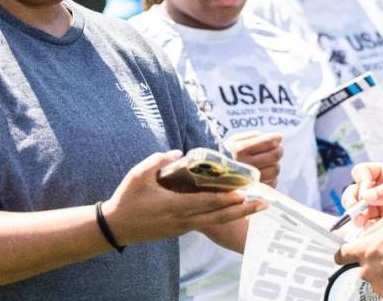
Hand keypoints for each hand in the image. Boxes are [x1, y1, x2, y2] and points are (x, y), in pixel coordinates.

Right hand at [102, 150, 264, 246]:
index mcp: (174, 206)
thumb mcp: (138, 175)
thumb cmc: (128, 198)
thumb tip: (179, 152)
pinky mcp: (182, 230)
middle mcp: (183, 220)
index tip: (245, 193)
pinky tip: (236, 210)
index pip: (206, 202)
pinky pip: (208, 223)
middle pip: (218, 216)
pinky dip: (224, 217)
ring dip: (239, 215)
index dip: (226, 199)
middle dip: (243, 209)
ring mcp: (183, 227)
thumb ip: (158, 161)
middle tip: (265, 201)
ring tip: (259, 207)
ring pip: (216, 221)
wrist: (117, 227)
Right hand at [224, 131, 282, 187]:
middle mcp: (244, 165)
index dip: (276, 138)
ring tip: (270, 161)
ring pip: (275, 170)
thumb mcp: (233, 141)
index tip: (278, 137)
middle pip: (274, 156)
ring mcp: (249, 180)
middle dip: (278, 150)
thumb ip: (252, 136)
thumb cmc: (224, 156)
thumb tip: (275, 138)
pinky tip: (265, 173)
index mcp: (239, 150)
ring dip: (276, 164)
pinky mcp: (253, 191)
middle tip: (277, 149)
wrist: (209, 178)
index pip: (266, 142)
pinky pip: (272, 183)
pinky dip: (272, 177)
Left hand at [334, 213, 382, 300]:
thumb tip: (365, 235)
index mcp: (365, 250)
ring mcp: (380, 287)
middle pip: (363, 269)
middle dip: (374, 263)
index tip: (344, 256)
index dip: (343, 255)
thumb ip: (372, 229)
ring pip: (377, 281)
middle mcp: (369, 270)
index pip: (342, 255)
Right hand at [341, 163, 382, 226]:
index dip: (361, 181)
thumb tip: (367, 195)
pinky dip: (366, 229)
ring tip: (362, 224)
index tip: (366, 193)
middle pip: (355, 191)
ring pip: (359, 209)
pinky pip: (369, 225)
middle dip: (352, 201)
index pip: (363, 172)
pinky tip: (371, 232)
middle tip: (358, 214)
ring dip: (357, 216)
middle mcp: (382, 189)